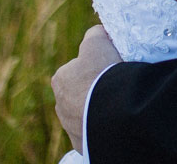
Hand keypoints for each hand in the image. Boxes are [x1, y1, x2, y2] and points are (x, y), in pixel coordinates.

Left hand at [52, 24, 121, 149]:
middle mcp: (59, 104)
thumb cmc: (102, 72)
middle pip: (80, 93)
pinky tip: (114, 119)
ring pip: (85, 114)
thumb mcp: (98, 42)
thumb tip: (98, 32)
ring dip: (97, 109)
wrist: (113, 111)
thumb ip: (95, 34)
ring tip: (117, 104)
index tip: (111, 69)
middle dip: (94, 91)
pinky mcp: (81, 144)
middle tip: (115, 87)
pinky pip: (92, 131)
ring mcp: (69, 126)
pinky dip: (101, 126)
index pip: (78, 70)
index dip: (96, 68)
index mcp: (60, 78)